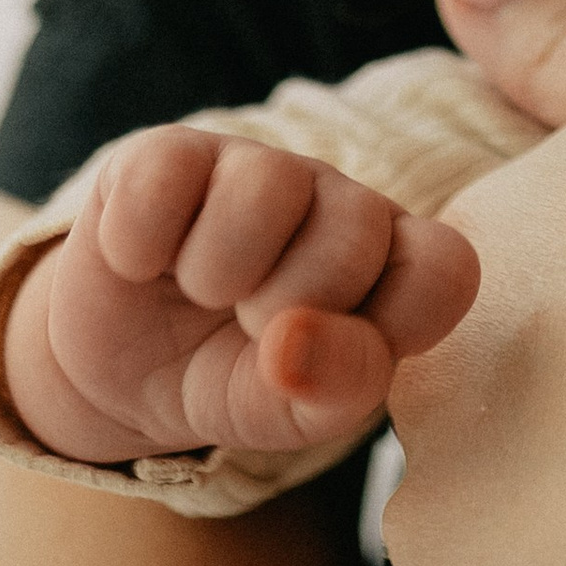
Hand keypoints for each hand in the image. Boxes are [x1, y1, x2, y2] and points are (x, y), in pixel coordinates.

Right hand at [3, 130, 480, 466]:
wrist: (120, 373)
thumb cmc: (231, 380)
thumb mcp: (289, 413)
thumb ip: (331, 390)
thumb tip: (293, 345)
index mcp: (392, 260)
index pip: (446, 268)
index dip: (392, 324)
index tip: (334, 363)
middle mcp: (336, 198)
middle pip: (357, 227)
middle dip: (292, 305)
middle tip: (251, 326)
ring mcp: (255, 165)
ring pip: (267, 186)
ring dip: (218, 272)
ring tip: (203, 291)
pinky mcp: (168, 152)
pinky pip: (167, 177)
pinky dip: (140, 245)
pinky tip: (141, 263)